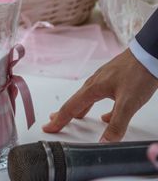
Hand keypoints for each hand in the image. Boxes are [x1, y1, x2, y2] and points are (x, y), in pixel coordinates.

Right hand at [43, 49, 157, 140]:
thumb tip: (105, 141)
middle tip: (54, 122)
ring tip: (75, 118)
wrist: (150, 54)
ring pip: (86, 98)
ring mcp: (104, 80)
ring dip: (79, 109)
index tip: (48, 128)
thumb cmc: (138, 73)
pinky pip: (100, 96)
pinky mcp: (114, 80)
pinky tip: (105, 115)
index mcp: (93, 89)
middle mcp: (95, 83)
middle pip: (75, 102)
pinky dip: (97, 108)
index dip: (59, 120)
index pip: (70, 108)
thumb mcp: (128, 103)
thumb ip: (117, 124)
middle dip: (64, 114)